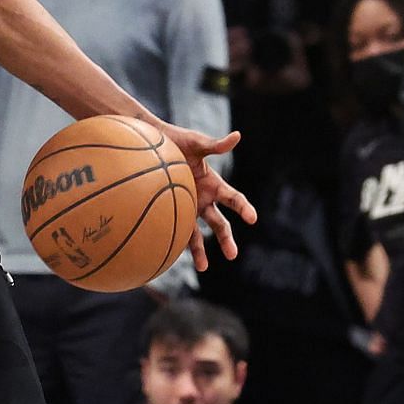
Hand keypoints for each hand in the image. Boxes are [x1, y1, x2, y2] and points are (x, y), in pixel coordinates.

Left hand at [154, 122, 256, 270]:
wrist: (150, 143)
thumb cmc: (176, 141)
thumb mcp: (197, 143)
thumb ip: (215, 145)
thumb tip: (237, 136)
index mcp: (214, 185)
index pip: (234, 199)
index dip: (244, 208)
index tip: (252, 218)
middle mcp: (203, 199)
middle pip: (220, 223)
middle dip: (226, 239)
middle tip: (232, 254)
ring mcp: (187, 208)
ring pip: (198, 233)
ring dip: (201, 251)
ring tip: (203, 268)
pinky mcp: (170, 211)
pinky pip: (175, 230)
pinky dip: (176, 243)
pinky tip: (172, 257)